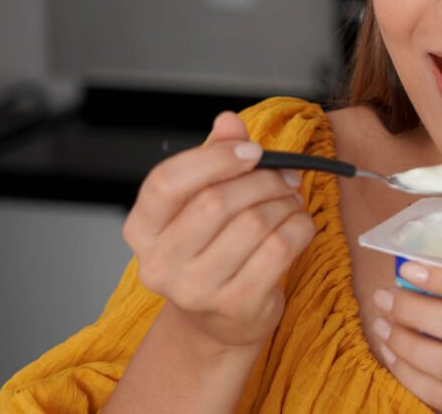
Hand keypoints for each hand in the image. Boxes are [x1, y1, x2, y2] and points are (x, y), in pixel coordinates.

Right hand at [122, 111, 315, 350]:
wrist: (221, 320)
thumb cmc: (212, 250)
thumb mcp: (203, 202)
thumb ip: (213, 158)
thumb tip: (227, 121)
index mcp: (142, 229)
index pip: (166, 182)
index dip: (214, 158)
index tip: (252, 152)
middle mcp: (159, 264)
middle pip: (216, 202)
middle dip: (262, 180)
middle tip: (284, 176)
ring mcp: (195, 290)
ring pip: (253, 223)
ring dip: (284, 202)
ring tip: (290, 200)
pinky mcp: (235, 305)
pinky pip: (280, 248)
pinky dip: (299, 226)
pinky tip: (298, 223)